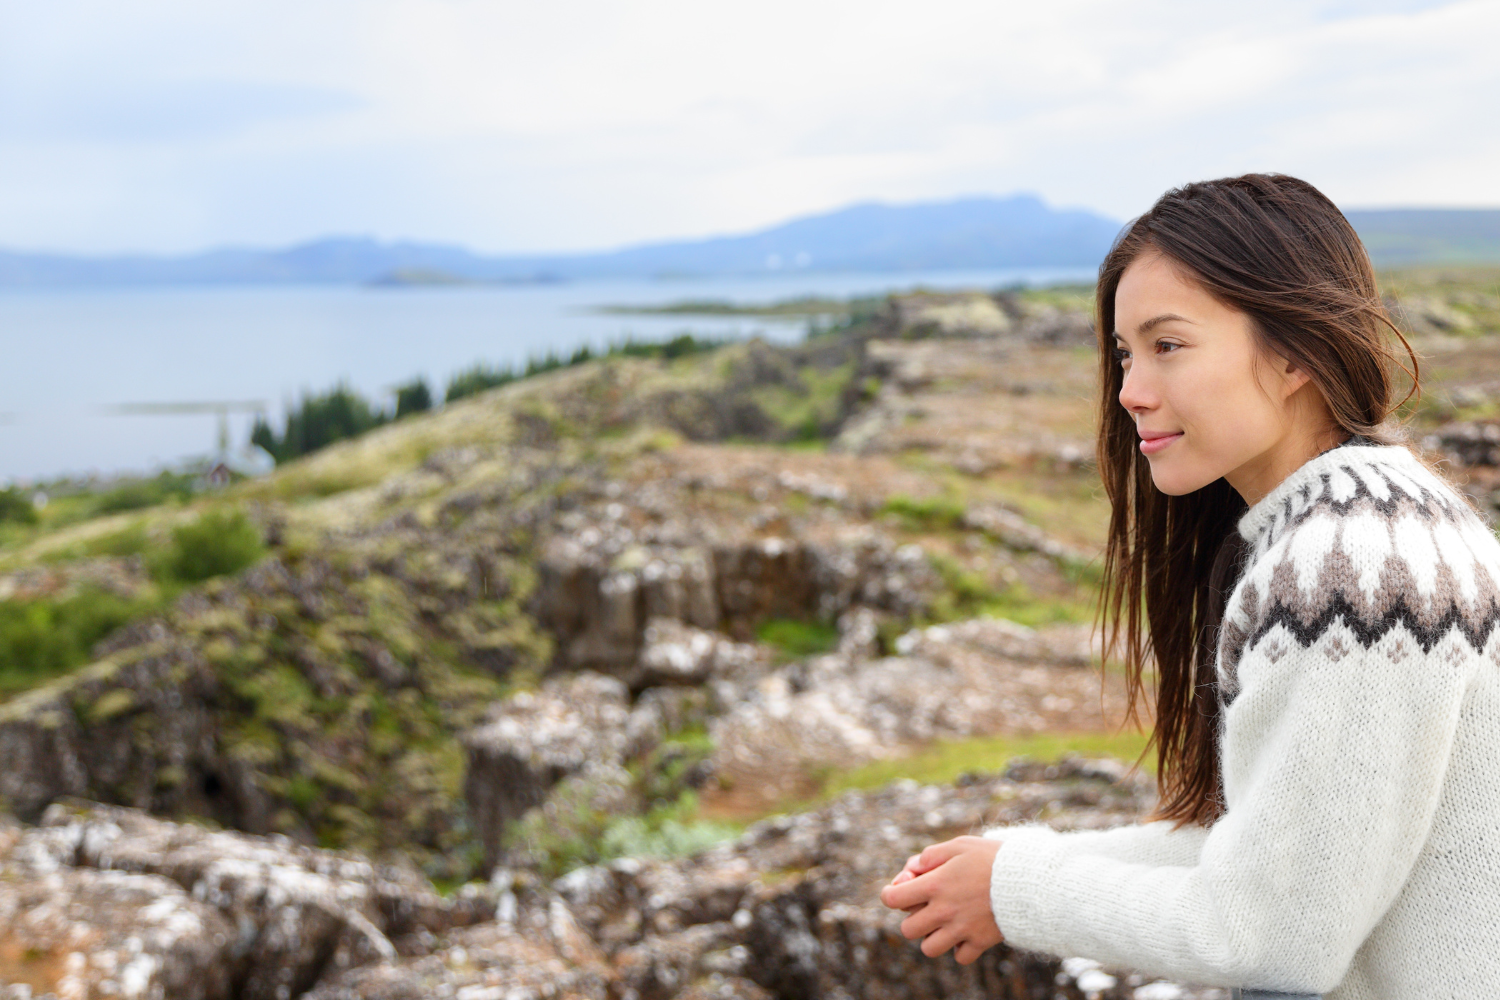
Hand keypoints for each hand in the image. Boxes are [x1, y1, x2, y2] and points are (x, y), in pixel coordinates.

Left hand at [879, 836, 1003, 964]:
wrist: (1029, 879)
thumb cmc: (992, 858)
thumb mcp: (959, 845)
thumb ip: (931, 856)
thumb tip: (912, 869)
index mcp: (935, 884)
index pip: (893, 899)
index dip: (891, 894)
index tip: (901, 890)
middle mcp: (944, 910)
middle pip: (908, 929)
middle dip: (913, 918)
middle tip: (928, 907)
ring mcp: (961, 929)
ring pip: (929, 949)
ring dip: (933, 937)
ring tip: (945, 923)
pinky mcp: (980, 941)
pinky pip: (960, 957)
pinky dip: (960, 948)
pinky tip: (966, 932)